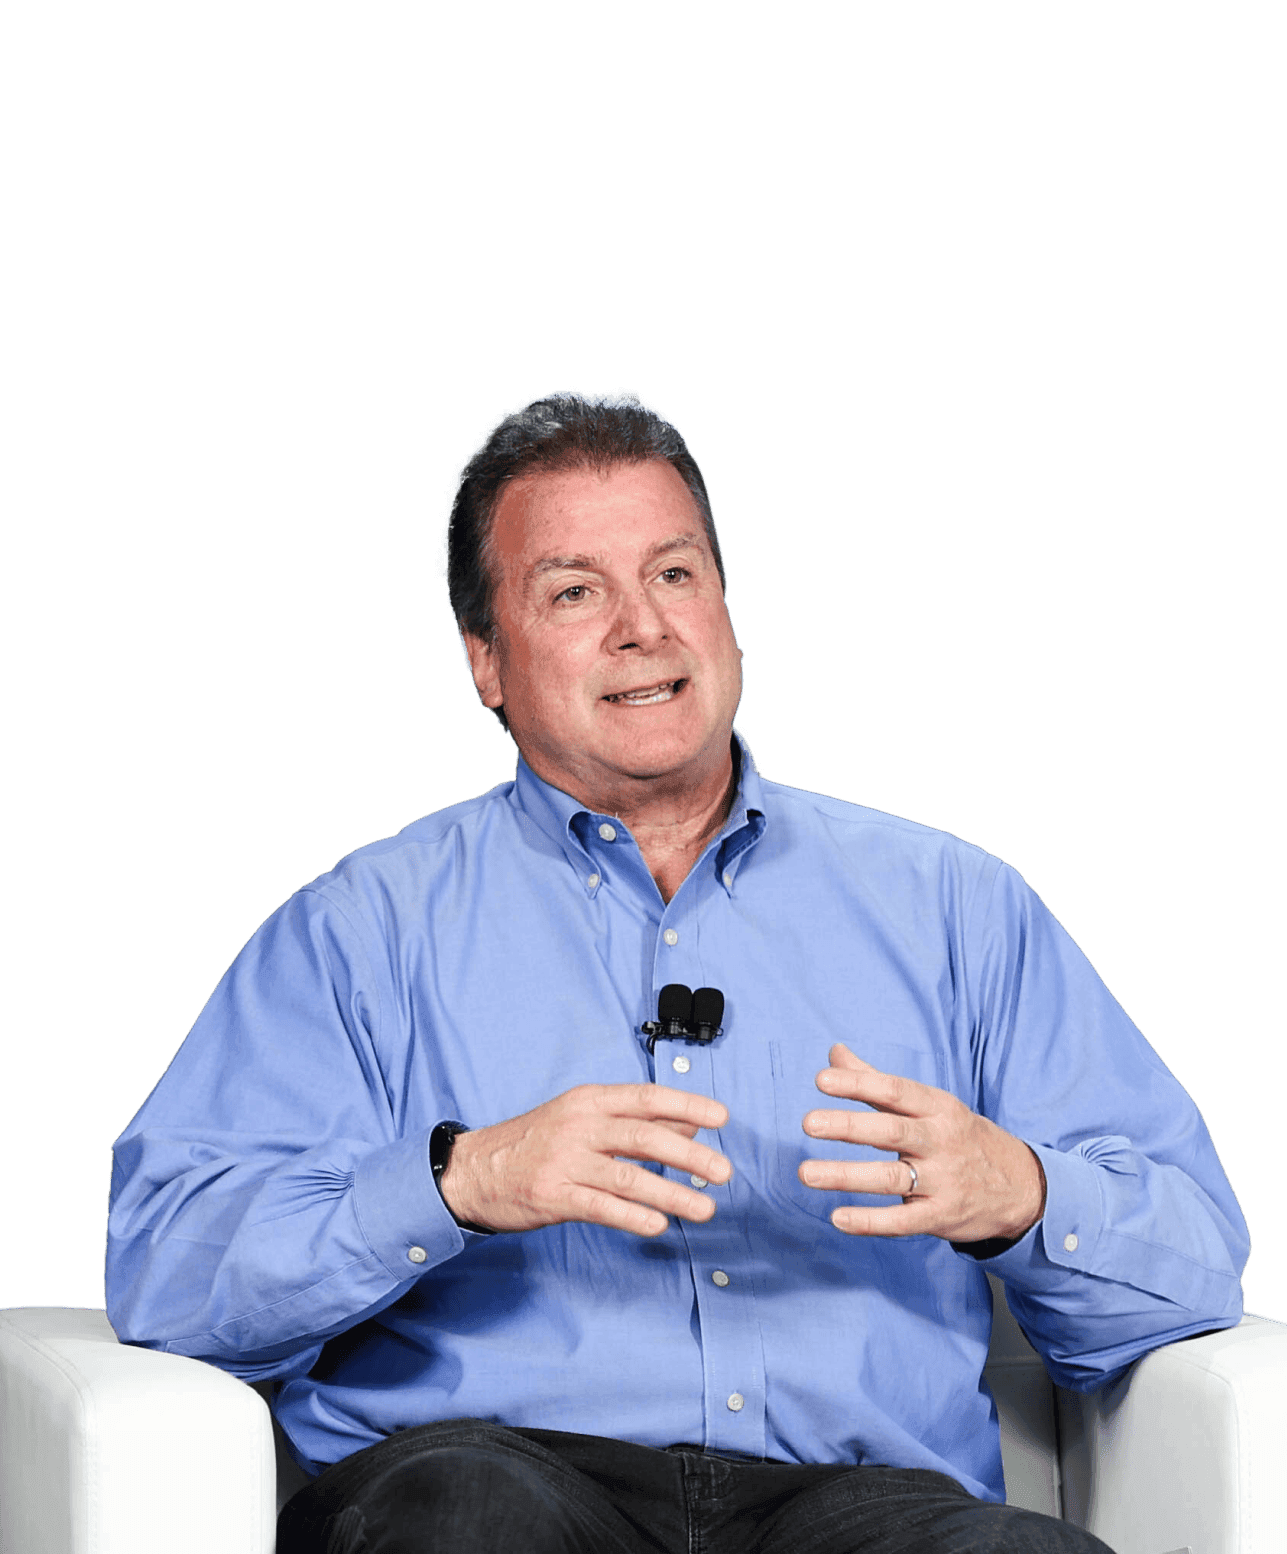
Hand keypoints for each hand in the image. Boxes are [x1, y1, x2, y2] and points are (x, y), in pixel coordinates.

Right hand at [441, 1083, 731, 1236]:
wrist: (474, 1169)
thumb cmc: (536, 1141)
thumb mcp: (583, 1117)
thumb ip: (635, 1120)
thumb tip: (689, 1123)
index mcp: (590, 1100)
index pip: (647, 1098)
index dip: (687, 1105)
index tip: (721, 1117)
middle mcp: (579, 1126)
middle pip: (644, 1137)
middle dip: (690, 1155)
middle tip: (723, 1172)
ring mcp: (565, 1161)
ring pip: (628, 1177)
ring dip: (672, 1194)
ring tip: (705, 1208)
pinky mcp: (553, 1195)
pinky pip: (600, 1207)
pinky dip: (632, 1217)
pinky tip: (659, 1226)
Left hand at [799, 1044, 1045, 1242]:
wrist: (1020, 1185)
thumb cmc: (958, 1136)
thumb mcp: (929, 1104)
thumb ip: (876, 1081)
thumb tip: (834, 1053)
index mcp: (937, 1108)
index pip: (895, 1091)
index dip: (858, 1084)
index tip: (821, 1079)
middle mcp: (941, 1141)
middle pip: (891, 1132)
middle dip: (848, 1127)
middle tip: (808, 1123)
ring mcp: (944, 1181)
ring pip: (891, 1178)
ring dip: (846, 1176)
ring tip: (806, 1173)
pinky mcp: (943, 1217)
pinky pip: (903, 1222)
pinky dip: (870, 1222)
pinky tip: (837, 1218)